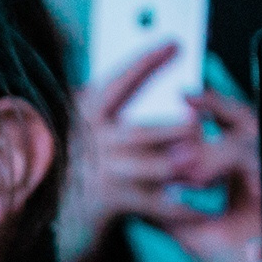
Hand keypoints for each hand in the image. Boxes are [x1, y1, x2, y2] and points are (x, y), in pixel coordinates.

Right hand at [56, 45, 261, 261]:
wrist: (62, 218)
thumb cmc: (88, 165)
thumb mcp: (94, 128)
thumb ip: (119, 109)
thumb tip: (174, 86)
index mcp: (84, 111)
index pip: (118, 82)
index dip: (147, 61)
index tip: (176, 43)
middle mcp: (86, 140)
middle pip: (137, 131)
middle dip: (170, 128)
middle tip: (197, 125)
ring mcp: (94, 172)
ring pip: (146, 165)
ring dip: (176, 166)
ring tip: (198, 162)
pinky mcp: (104, 201)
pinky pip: (150, 201)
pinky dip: (178, 207)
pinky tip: (199, 208)